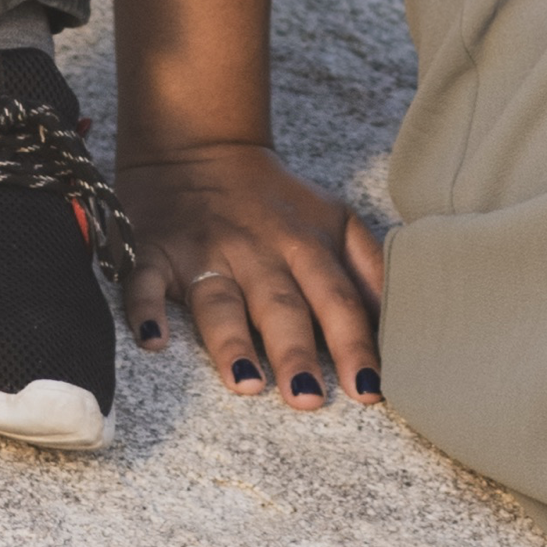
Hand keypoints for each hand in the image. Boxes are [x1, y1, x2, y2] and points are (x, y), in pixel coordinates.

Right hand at [120, 136, 388, 403]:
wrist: (199, 146)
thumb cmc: (276, 199)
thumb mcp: (334, 219)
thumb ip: (368, 267)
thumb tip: (401, 324)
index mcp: (306, 245)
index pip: (336, 301)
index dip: (354, 344)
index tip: (368, 391)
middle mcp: (257, 251)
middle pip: (281, 306)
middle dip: (296, 353)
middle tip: (309, 400)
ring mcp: (203, 252)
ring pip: (220, 301)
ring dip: (232, 340)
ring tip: (246, 382)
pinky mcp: (154, 252)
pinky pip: (145, 283)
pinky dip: (145, 311)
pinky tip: (152, 343)